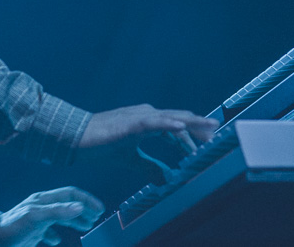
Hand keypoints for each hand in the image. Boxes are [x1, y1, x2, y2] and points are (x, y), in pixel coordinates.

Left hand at [0, 186, 103, 246]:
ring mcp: (36, 219)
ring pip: (59, 217)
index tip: (99, 209)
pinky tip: (56, 241)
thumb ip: (58, 211)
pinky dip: (55, 235)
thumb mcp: (37, 217)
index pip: (70, 194)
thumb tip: (79, 207)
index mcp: (44, 200)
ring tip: (85, 227)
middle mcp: (41, 207)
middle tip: (95, 219)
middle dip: (83, 210)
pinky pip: (47, 231)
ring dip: (73, 221)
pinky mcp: (30, 232)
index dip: (86, 200)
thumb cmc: (14, 227)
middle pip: (67, 205)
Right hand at [76, 104, 218, 170]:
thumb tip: (165, 178)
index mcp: (147, 122)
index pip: (176, 127)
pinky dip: (169, 124)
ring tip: (210, 129)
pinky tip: (182, 128)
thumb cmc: (100, 145)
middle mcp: (146, 115)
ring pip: (172, 118)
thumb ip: (148, 165)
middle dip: (200, 129)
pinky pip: (154, 122)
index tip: (207, 147)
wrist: (75, 138)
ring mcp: (139, 117)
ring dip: (192, 124)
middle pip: (180, 120)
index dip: (193, 137)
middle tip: (217, 137)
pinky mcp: (131, 123)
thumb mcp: (130, 158)